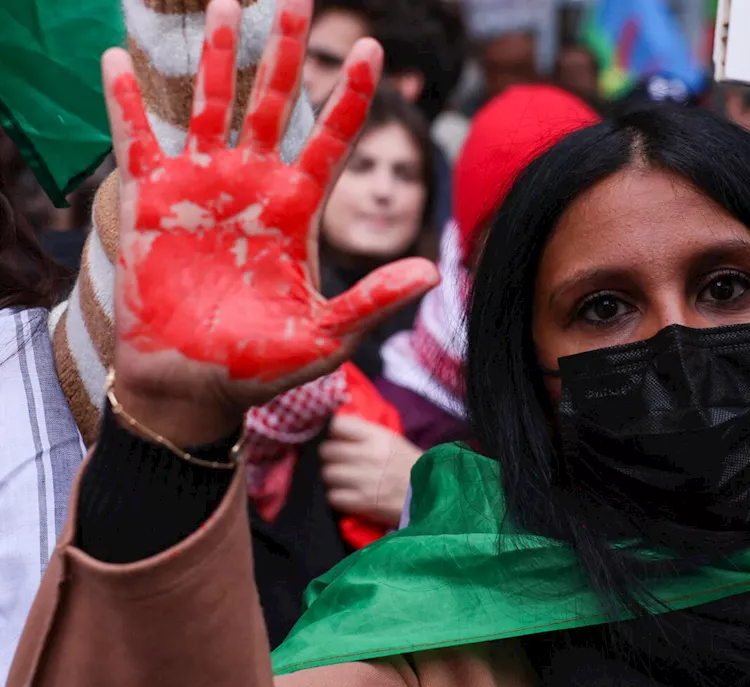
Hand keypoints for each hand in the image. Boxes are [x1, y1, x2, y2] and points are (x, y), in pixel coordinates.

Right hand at [104, 0, 438, 444]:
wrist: (194, 387)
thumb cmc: (261, 366)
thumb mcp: (327, 333)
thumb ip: (373, 298)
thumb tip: (434, 271)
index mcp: (298, 209)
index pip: (331, 137)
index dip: (350, 93)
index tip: (371, 47)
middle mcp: (253, 186)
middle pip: (273, 101)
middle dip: (285, 50)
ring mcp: (203, 186)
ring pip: (212, 104)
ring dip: (219, 56)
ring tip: (226, 2)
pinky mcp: (152, 200)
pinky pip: (137, 139)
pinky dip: (125, 101)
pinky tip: (117, 56)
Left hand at [319, 415, 418, 527]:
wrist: (430, 494)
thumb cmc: (410, 466)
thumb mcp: (392, 441)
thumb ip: (365, 431)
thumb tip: (338, 423)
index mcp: (377, 436)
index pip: (337, 425)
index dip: (332, 433)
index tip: (336, 439)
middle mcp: (368, 455)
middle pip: (327, 451)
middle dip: (331, 458)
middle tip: (339, 463)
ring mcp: (364, 479)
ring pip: (327, 474)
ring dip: (332, 478)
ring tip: (343, 481)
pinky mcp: (362, 502)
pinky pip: (332, 497)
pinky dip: (337, 497)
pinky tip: (347, 495)